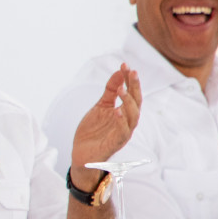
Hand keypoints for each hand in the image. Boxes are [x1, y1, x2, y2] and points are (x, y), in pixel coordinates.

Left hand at [69, 64, 141, 187]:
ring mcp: (122, 134)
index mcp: (125, 113)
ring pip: (133, 118)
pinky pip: (122, 133)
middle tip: (131, 72)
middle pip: (136, 104)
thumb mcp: (100, 106)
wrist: (81, 153)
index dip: (130, 80)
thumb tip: (119, 72)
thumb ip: (110, 91)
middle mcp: (127, 123)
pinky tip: (116, 110)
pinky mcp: (114, 144)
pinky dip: (121, 122)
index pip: (132, 94)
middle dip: (135, 88)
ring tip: (121, 90)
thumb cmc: (93, 131)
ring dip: (128, 103)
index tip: (125, 65)